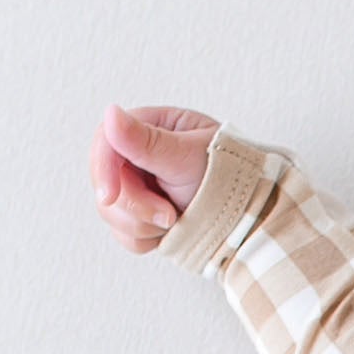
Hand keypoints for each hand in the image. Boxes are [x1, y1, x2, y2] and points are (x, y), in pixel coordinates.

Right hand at [91, 101, 220, 252]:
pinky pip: (124, 233)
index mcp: (148, 128)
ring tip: (176, 219)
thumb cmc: (228, 178)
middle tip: (169, 214)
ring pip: (112, 212)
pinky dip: (145, 239)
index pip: (105, 143)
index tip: (109, 196)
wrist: (250, 218)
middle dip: (135, 205)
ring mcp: (139, 188)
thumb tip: (111, 113)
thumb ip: (148, 141)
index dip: (103, 170)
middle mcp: (137, 157)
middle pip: (106, 183)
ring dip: (143, 224)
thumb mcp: (188, 157)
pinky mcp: (142, 216)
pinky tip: (169, 232)